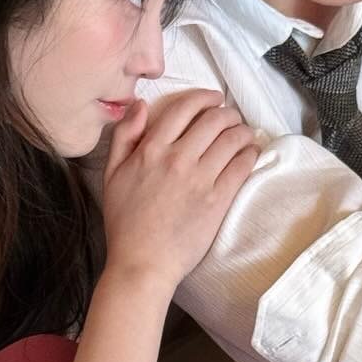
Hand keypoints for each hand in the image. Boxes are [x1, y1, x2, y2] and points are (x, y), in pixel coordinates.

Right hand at [102, 90, 258, 287]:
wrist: (142, 263)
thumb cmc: (124, 223)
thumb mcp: (112, 175)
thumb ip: (124, 136)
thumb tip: (141, 105)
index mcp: (151, 150)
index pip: (183, 108)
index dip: (204, 98)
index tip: (213, 99)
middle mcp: (177, 158)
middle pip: (213, 120)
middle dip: (227, 113)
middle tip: (231, 117)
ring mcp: (200, 179)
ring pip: (232, 139)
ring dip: (242, 130)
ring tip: (243, 134)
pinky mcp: (218, 199)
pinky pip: (242, 166)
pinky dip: (249, 153)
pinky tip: (249, 154)